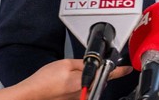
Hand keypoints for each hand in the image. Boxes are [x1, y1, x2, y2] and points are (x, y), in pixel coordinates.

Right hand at [0, 59, 131, 99]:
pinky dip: (77, 84)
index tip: (128, 69)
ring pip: (89, 84)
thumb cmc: (45, 81)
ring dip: (84, 78)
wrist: (30, 95)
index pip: (109, 74)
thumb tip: (94, 62)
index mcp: (85, 82)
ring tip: (66, 77)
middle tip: (77, 68)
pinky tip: (64, 82)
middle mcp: (84, 93)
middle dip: (94, 72)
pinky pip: (80, 90)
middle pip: (98, 79)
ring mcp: (78, 98)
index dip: (120, 70)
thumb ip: (83, 63)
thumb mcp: (67, 63)